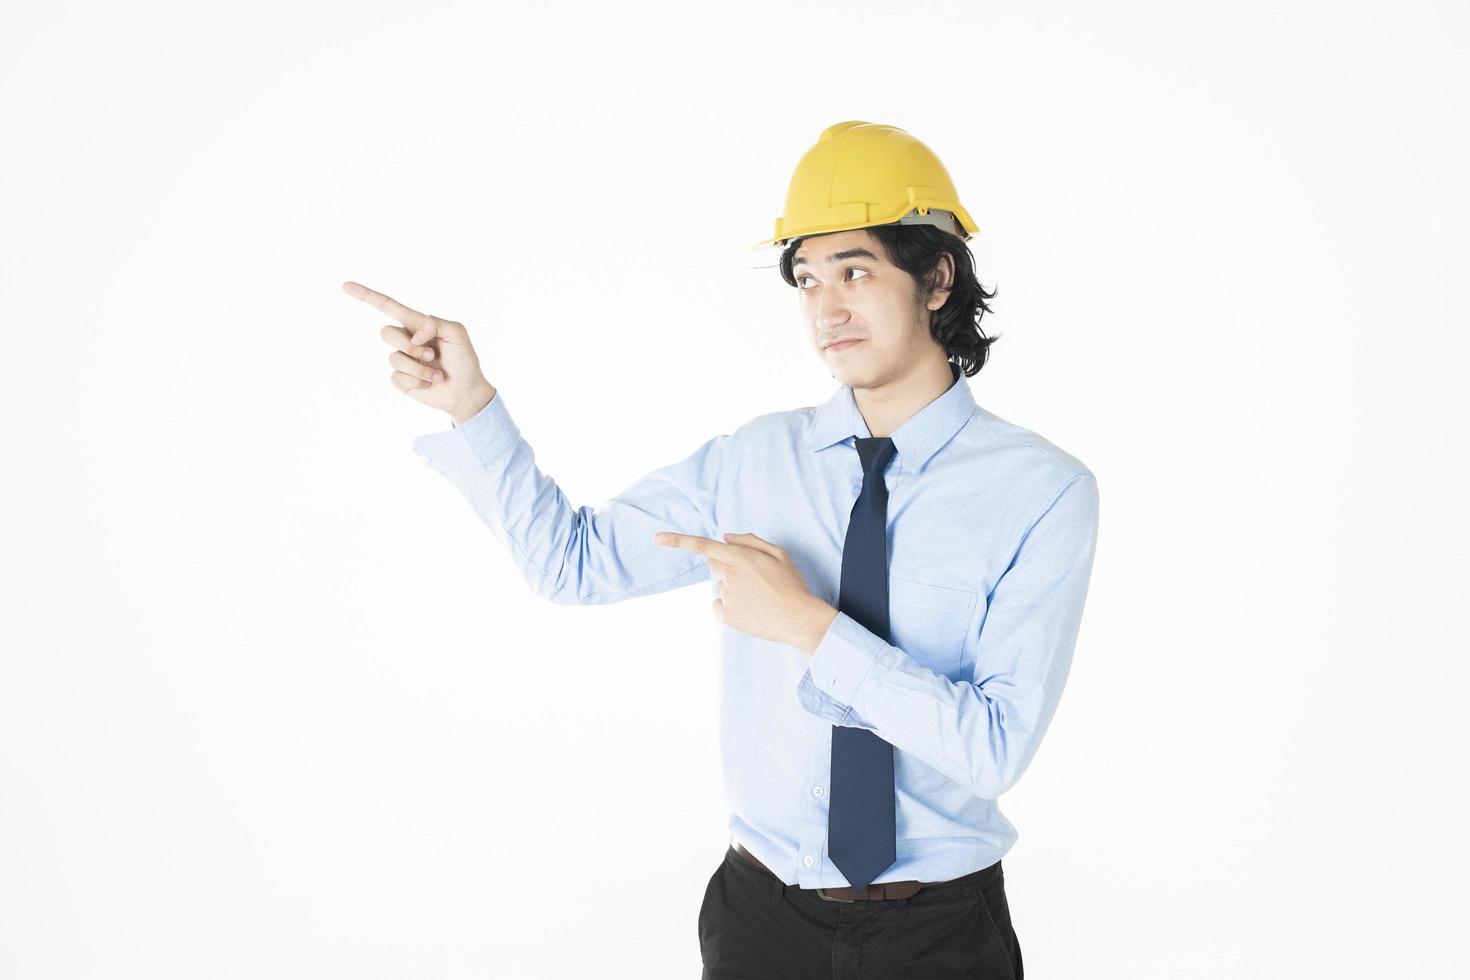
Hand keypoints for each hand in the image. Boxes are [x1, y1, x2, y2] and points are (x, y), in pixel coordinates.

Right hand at [342, 280, 495, 422]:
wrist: (467, 391)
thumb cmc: (464, 360)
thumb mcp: (456, 333)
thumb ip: (434, 323)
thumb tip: (414, 335)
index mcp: (416, 324)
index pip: (388, 306)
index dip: (366, 296)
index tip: (346, 286)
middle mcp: (406, 339)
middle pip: (386, 333)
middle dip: (411, 346)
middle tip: (433, 356)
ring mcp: (402, 360)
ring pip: (394, 358)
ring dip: (420, 368)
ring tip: (437, 374)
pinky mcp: (401, 379)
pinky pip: (397, 377)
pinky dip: (418, 381)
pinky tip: (430, 383)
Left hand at [653, 531, 835, 651]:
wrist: (799, 619)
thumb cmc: (792, 585)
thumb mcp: (779, 554)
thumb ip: (750, 541)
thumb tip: (725, 537)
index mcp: (742, 558)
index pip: (704, 546)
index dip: (678, 541)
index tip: (657, 538)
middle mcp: (730, 576)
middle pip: (714, 564)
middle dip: (727, 565)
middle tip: (752, 576)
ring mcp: (727, 597)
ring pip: (721, 585)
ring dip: (734, 587)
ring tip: (759, 596)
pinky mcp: (727, 616)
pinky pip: (719, 605)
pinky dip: (730, 606)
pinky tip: (751, 609)